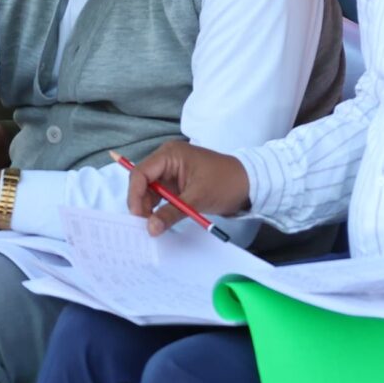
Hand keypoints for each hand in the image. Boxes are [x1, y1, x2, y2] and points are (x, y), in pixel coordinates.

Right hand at [124, 140, 251, 232]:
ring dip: (147, 208)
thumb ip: (171, 212)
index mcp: (170, 154)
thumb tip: (150, 228)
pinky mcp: (175, 184)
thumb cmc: (225, 183)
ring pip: (147, 191)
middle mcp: (166, 160)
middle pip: (141, 182)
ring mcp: (170, 172)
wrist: (248, 185)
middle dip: (140, 203)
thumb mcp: (197, 198)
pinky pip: (158, 196)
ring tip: (151, 226)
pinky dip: (156, 209)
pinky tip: (158, 221)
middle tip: (145, 226)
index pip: (140, 173)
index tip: (138, 217)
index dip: (135, 195)